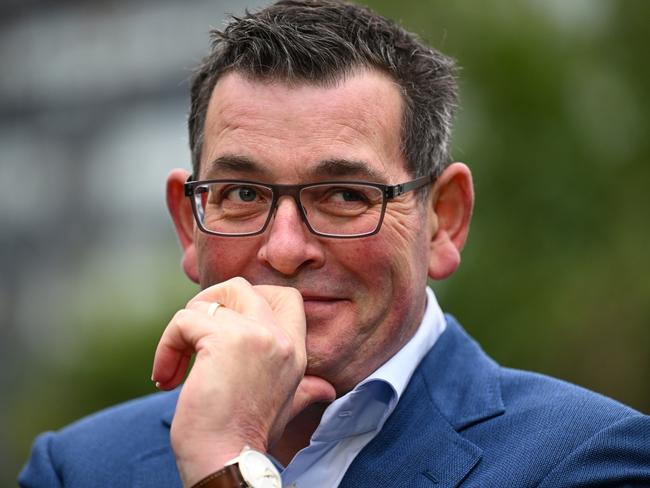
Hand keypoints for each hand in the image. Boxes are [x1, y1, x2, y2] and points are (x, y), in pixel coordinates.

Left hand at [151, 277, 335, 486]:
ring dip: (182, 329)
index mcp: (296, 350)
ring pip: (207, 302)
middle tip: (194, 336)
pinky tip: (167, 377)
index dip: (249, 299)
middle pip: (241, 287)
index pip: (286, 297)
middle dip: (210, 303)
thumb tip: (326, 390)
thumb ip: (304, 391)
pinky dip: (167, 346)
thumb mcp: (284, 407)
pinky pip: (184, 321)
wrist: (229, 462)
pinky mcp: (225, 339)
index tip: (224, 328)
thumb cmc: (247, 437)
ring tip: (175, 364)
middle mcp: (280, 337)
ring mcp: (256, 335)